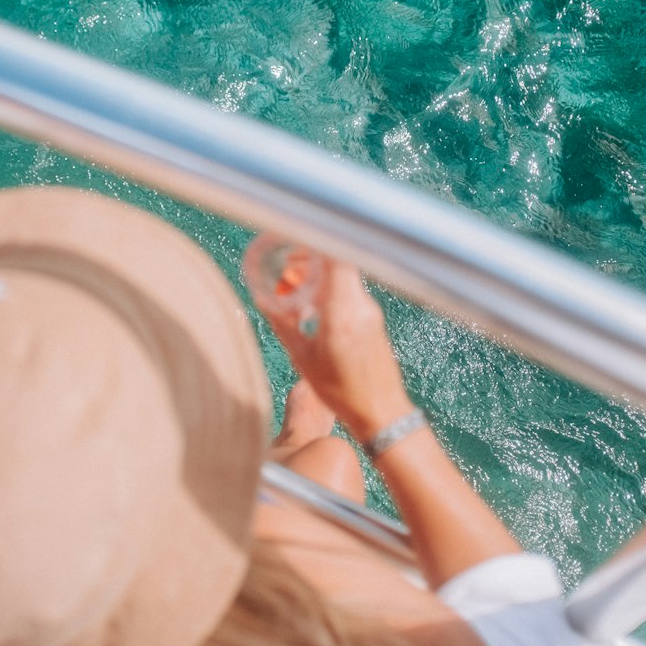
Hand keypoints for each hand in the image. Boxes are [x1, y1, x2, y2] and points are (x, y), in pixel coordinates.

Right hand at [243, 237, 414, 443]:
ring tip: (295, 291)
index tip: (296, 233)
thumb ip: (283, 323)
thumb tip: (263, 298)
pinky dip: (328, 288)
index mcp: (342, 313)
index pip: (336, 257)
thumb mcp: (302, 358)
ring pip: (343, 273)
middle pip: (337, 260)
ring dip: (318, 273)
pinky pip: (348, 289)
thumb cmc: (343, 392)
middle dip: (309, 256)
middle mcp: (360, 305)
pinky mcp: (373, 316)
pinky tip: (313, 308)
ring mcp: (371, 309)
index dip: (316, 238)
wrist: (382, 413)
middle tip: (285, 268)